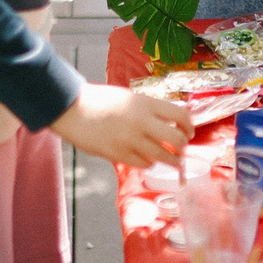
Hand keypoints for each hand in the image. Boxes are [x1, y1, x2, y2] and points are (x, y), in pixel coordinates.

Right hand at [52, 83, 192, 168]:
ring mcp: (130, 140)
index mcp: (145, 103)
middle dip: (182, 147)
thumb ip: (149, 109)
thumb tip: (172, 122)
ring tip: (171, 160)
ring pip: (162, 156)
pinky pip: (144, 164)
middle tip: (180, 150)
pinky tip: (146, 159)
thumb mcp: (129, 97)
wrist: (72, 109)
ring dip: (170, 160)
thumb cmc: (100, 101)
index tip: (189, 132)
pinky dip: (149, 163)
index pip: (180, 116)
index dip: (189, 127)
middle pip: (177, 140)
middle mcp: (141, 121)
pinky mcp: (118, 154)